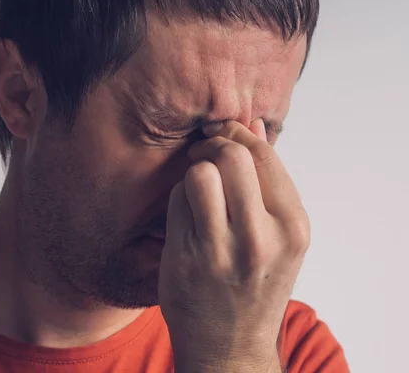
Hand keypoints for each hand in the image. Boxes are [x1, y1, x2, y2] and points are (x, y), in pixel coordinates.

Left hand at [158, 120, 309, 371]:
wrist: (230, 347)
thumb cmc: (256, 284)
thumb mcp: (280, 236)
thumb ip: (269, 180)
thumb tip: (253, 122)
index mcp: (293, 227)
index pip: (263, 154)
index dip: (238, 135)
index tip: (224, 136)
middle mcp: (262, 238)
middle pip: (231, 155)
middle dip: (213, 145)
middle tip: (204, 153)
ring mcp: (221, 249)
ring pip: (199, 173)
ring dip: (193, 171)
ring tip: (197, 187)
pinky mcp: (185, 257)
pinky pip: (176, 200)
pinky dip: (178, 197)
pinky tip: (186, 213)